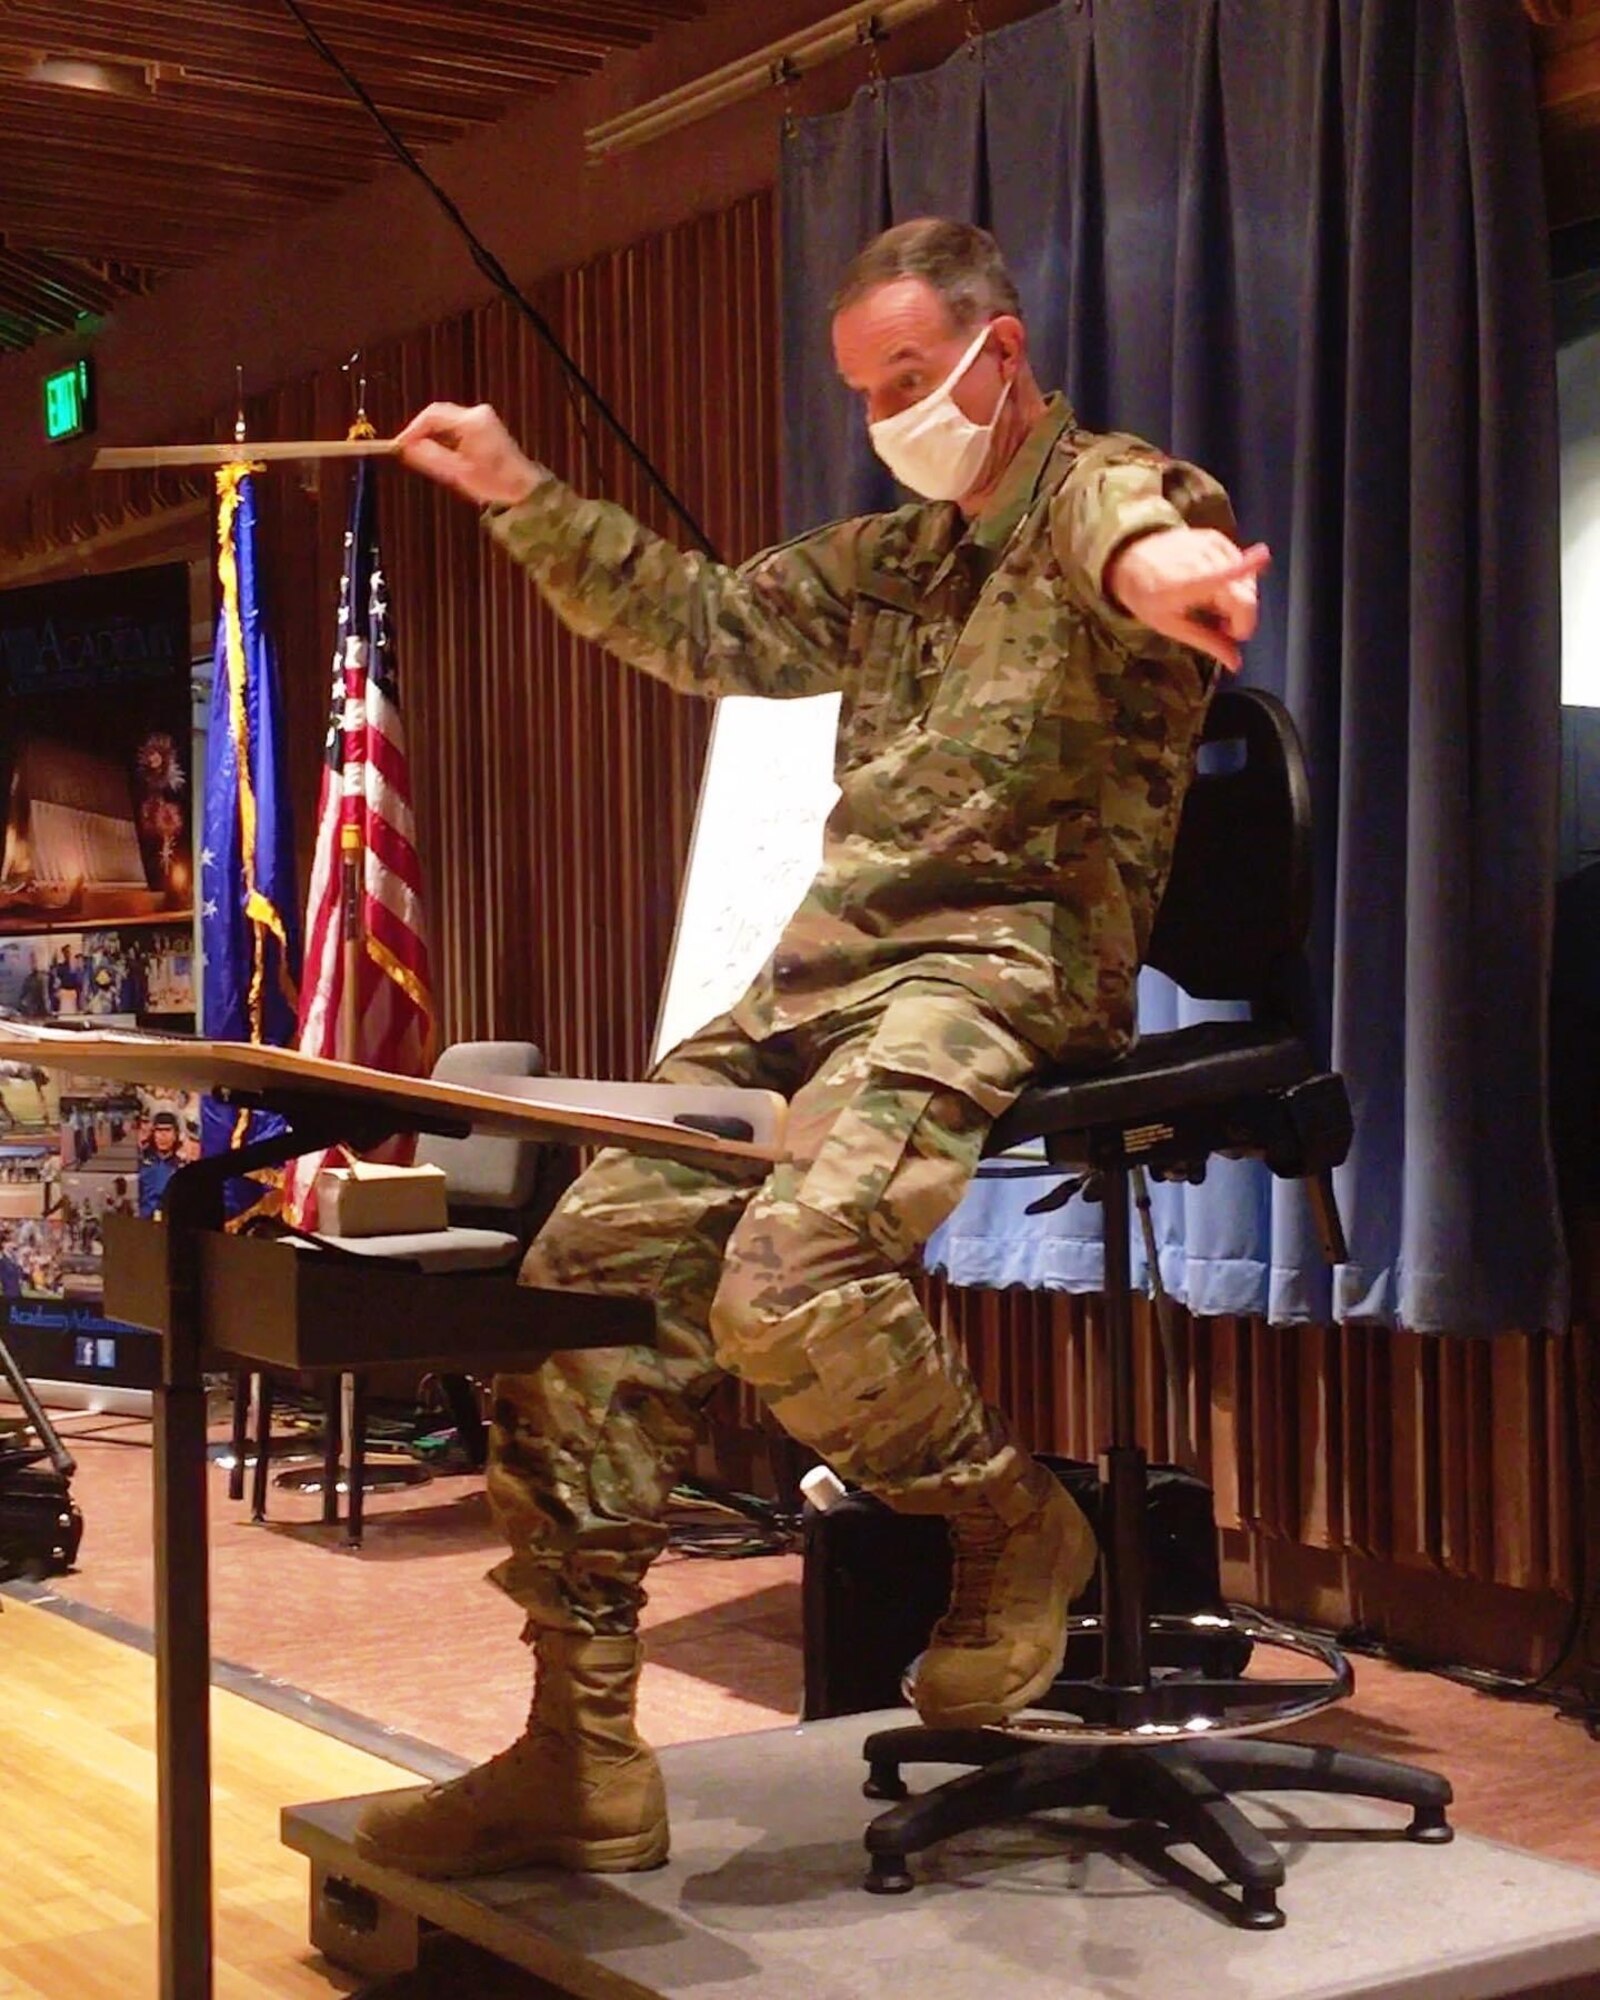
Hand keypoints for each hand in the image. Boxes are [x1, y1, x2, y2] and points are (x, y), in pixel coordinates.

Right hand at [394, 402, 543, 507]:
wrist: (523, 489)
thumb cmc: (495, 483)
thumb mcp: (457, 472)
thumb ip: (430, 457)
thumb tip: (406, 448)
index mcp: (472, 422)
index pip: (432, 416)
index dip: (412, 429)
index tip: (400, 444)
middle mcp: (478, 414)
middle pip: (438, 415)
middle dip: (421, 432)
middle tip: (406, 449)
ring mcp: (483, 418)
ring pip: (446, 421)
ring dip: (432, 435)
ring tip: (421, 454)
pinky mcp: (485, 425)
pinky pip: (456, 426)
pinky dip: (445, 437)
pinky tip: (440, 453)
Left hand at [1104, 527, 1269, 673]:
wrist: (1131, 560)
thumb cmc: (1148, 596)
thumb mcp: (1171, 626)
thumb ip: (1207, 642)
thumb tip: (1236, 664)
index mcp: (1182, 586)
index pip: (1215, 578)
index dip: (1242, 568)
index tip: (1263, 557)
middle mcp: (1197, 560)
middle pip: (1244, 592)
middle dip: (1241, 617)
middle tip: (1221, 625)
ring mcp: (1207, 545)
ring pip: (1246, 580)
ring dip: (1238, 599)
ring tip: (1213, 605)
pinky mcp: (1215, 537)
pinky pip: (1240, 564)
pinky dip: (1235, 580)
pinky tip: (1215, 586)